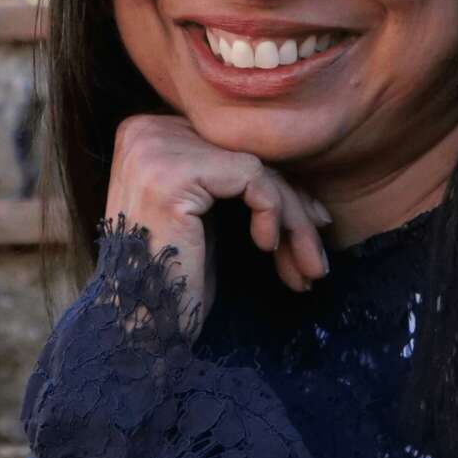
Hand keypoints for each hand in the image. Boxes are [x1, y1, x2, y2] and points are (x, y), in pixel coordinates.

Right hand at [104, 114, 332, 340]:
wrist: (141, 328)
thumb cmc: (175, 281)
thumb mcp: (206, 216)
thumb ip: (232, 178)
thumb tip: (298, 171)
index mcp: (145, 133)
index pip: (230, 146)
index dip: (275, 186)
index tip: (310, 225)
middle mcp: (143, 129)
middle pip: (244, 153)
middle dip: (291, 205)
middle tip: (316, 252)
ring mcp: (154, 147)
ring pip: (256, 166)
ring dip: (293, 219)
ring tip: (309, 266)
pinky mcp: (174, 173)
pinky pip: (252, 177)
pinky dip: (273, 213)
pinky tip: (268, 247)